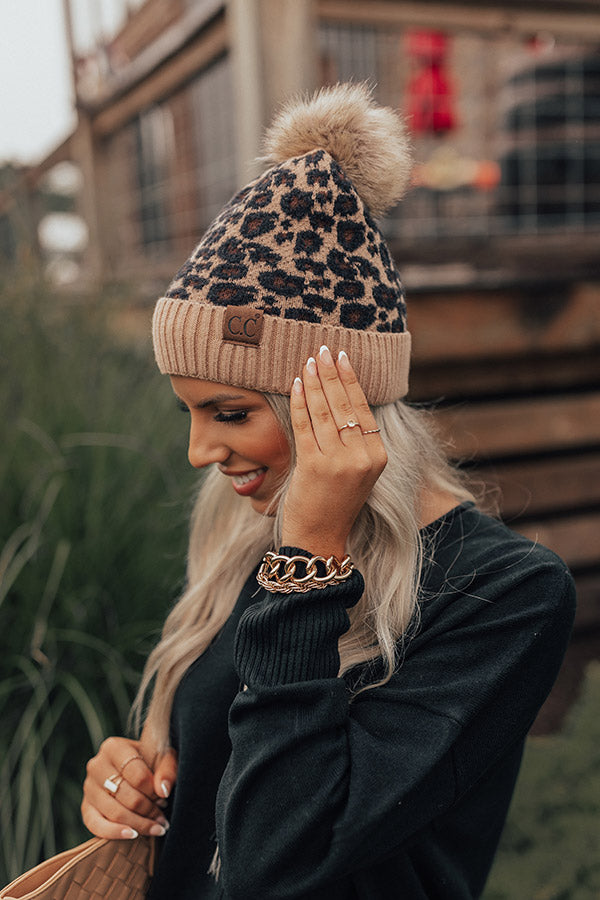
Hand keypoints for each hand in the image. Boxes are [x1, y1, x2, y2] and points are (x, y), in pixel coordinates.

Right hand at [81, 736, 177, 838]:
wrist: (136, 767)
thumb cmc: (151, 761)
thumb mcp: (164, 757)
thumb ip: (167, 769)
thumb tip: (163, 790)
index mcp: (113, 747)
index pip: (136, 774)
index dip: (153, 790)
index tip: (165, 797)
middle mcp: (96, 766)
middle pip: (125, 795)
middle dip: (148, 810)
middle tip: (163, 818)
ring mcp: (88, 788)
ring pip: (114, 812)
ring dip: (139, 824)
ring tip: (157, 827)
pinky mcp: (86, 808)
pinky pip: (96, 825)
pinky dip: (115, 833)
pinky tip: (133, 835)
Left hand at [282, 346, 386, 558]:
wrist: (320, 538)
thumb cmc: (335, 502)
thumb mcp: (357, 472)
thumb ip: (355, 442)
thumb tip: (344, 401)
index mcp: (377, 457)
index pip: (363, 409)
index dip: (351, 381)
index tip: (342, 358)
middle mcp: (362, 458)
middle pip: (345, 405)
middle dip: (331, 374)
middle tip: (322, 349)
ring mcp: (339, 463)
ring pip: (325, 411)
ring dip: (314, 382)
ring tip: (307, 361)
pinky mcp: (314, 467)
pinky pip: (305, 425)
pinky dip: (299, 402)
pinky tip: (295, 384)